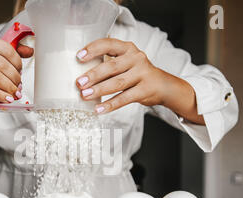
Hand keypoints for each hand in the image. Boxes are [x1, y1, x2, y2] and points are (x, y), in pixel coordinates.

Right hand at [0, 30, 32, 133]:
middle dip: (15, 78)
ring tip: (14, 94)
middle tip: (18, 87)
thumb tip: (29, 51)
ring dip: (9, 88)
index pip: (6, 49)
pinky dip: (0, 96)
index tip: (20, 72)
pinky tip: (6, 98)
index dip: (17, 63)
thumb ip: (8, 53)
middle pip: (2, 65)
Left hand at [75, 38, 201, 124]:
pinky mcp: (145, 90)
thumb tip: (81, 74)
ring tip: (85, 95)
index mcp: (128, 48)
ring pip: (118, 83)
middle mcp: (136, 59)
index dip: (93, 49)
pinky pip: (124, 99)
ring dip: (99, 90)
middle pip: (112, 66)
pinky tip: (98, 109)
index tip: (79, 56)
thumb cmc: (137, 73)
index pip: (109, 44)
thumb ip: (108, 63)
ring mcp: (142, 74)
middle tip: (79, 83)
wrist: (163, 85)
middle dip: (94, 75)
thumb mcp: (126, 62)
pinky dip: (110, 105)